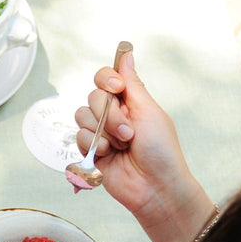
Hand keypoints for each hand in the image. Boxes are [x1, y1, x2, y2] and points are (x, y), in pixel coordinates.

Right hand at [75, 49, 215, 241]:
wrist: (153, 186)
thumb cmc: (161, 150)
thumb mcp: (149, 111)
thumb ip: (132, 84)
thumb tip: (127, 55)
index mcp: (131, 101)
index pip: (107, 78)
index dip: (107, 79)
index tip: (117, 88)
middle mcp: (114, 114)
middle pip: (93, 96)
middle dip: (108, 114)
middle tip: (128, 131)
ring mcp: (101, 133)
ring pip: (82, 116)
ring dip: (101, 131)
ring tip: (120, 146)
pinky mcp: (90, 151)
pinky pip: (79, 137)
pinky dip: (93, 145)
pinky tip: (107, 155)